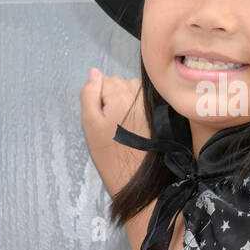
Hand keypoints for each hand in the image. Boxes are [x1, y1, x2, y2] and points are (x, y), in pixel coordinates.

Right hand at [80, 68, 148, 193]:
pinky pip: (145, 99)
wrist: (137, 178)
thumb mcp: (90, 124)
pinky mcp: (160, 111)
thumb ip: (89, 94)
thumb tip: (94, 72)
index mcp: (119, 95)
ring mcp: (151, 102)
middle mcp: (138, 94)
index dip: (99, 98)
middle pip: (119, 82)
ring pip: (133, 89)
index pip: (103, 81)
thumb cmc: (109, 153)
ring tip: (124, 125)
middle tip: (112, 123)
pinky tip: (137, 125)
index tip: (102, 118)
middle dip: (113, 97)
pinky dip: (139, 107)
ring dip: (126, 100)